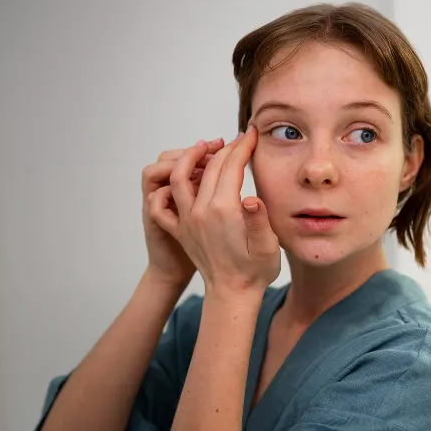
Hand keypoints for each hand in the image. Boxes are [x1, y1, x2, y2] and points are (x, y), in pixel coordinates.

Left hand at [149, 127, 280, 295]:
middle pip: (208, 167)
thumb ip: (260, 220)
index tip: (251, 135)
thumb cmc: (255, 272)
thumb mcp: (268, 247)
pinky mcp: (180, 230)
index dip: (242, 147)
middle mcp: (201, 212)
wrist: (231, 295)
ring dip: (190, 158)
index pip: (231, 166)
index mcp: (224, 211)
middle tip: (238, 139)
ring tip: (204, 148)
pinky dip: (166, 188)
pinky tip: (180, 180)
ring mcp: (187, 221)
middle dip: (224, 148)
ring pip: (179, 178)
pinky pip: (163, 205)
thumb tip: (252, 199)